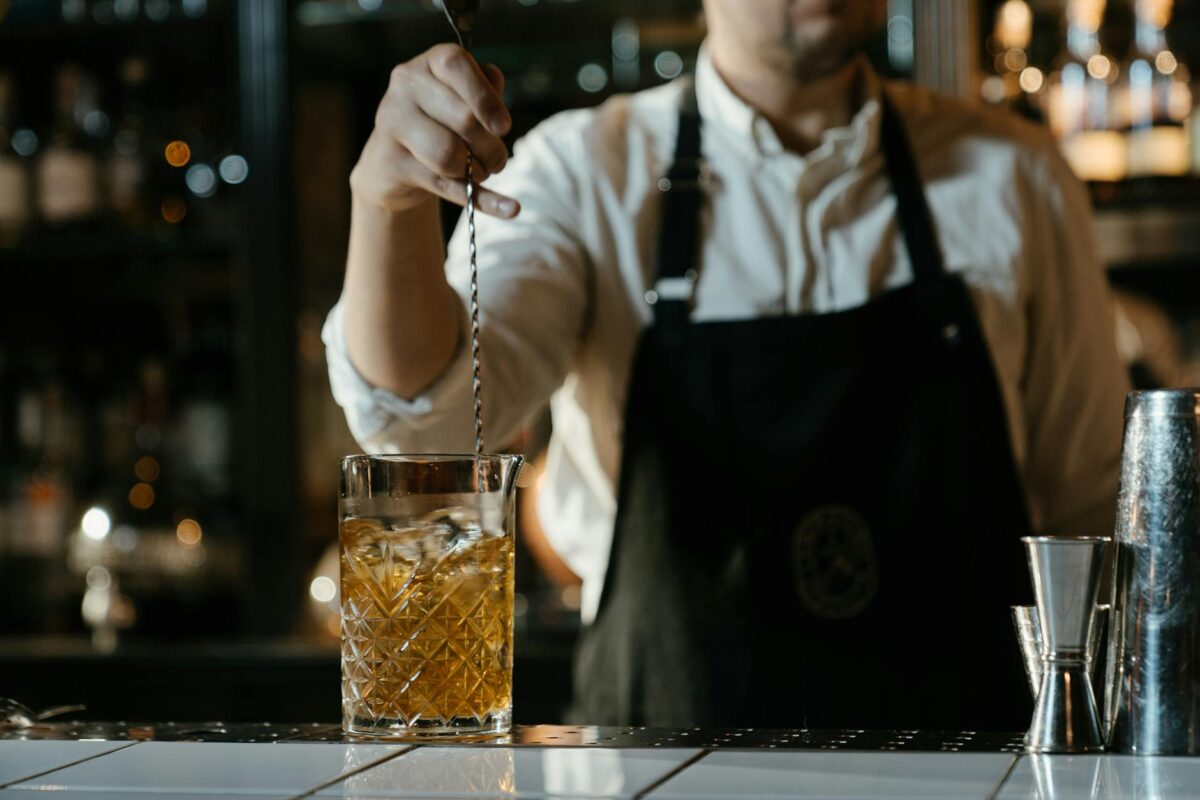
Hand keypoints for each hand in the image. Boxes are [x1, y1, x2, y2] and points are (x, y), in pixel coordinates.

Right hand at [350, 44, 519, 218]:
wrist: (392, 162)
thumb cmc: (440, 123)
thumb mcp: (464, 100)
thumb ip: (485, 89)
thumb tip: (496, 87)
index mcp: (429, 63)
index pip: (457, 64)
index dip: (486, 97)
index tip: (504, 127)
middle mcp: (405, 86)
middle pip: (463, 119)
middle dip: (491, 147)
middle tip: (497, 160)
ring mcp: (393, 123)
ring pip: (448, 154)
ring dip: (477, 171)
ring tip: (481, 173)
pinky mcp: (391, 162)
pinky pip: (444, 185)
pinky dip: (482, 200)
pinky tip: (510, 210)